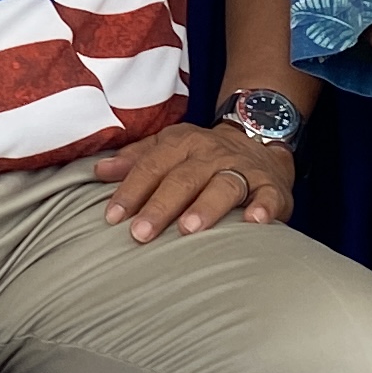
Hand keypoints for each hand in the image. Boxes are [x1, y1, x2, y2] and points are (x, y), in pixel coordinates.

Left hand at [92, 118, 295, 239]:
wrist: (261, 139)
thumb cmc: (204, 155)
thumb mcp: (170, 148)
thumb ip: (136, 159)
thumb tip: (99, 170)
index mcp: (184, 143)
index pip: (152, 165)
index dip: (131, 190)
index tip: (113, 216)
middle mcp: (212, 153)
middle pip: (183, 178)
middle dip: (160, 206)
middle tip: (140, 233)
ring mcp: (243, 170)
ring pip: (224, 185)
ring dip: (206, 206)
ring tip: (188, 229)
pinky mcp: (272, 187)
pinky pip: (269, 196)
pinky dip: (263, 207)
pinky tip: (254, 222)